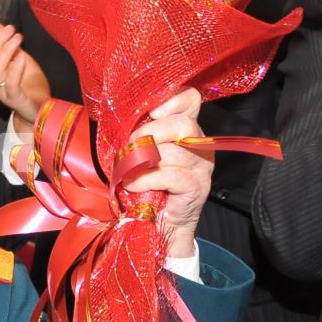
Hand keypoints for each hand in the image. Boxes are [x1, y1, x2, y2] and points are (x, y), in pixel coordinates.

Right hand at [0, 23, 49, 120]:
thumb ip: (13, 48)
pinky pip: (11, 84)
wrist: (41, 110)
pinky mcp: (16, 100)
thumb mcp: (22, 61)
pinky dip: (15, 69)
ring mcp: (3, 92)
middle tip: (10, 28)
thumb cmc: (31, 84)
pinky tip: (22, 57)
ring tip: (18, 37)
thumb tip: (3, 28)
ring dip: (4, 50)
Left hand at [120, 88, 212, 259]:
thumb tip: (119, 118)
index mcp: (186, 129)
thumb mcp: (141, 152)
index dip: (171, 98)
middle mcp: (199, 144)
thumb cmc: (147, 184)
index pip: (190, 99)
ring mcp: (201, 167)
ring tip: (127, 170)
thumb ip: (140, 133)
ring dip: (142, 160)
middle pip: (183, 123)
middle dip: (150, 132)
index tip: (149, 111)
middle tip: (131, 146)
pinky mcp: (197, 188)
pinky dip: (147, 179)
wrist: (160, 223)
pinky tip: (134, 185)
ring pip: (175, 151)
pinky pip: (171, 176)